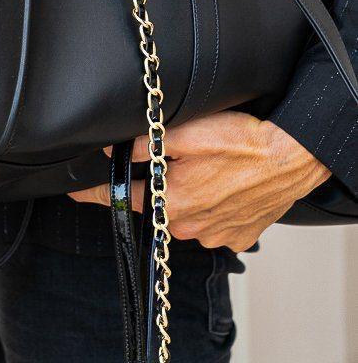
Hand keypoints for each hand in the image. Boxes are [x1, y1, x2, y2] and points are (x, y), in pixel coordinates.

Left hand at [69, 112, 330, 251]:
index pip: (119, 198)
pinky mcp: (236, 236)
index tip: (74, 193)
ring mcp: (214, 234)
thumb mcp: (187, 131)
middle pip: (155, 203)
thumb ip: (144, 141)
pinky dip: (212, 205)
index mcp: (171, 200)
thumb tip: (111, 147)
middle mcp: (188, 225)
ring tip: (209, 169)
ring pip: (184, 213)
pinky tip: (224, 184)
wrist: (292, 156)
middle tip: (178, 159)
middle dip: (157, 183)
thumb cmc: (242, 141)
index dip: (94, 194)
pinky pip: (212, 222)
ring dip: (187, 194)